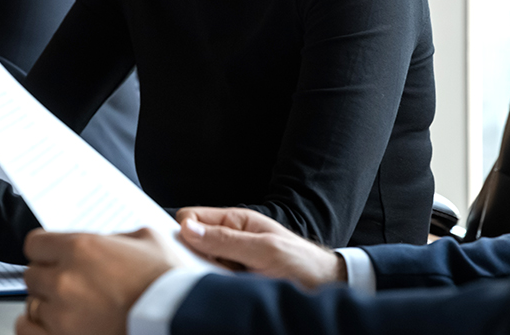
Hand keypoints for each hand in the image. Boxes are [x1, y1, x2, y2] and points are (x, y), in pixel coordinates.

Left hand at [17, 228, 182, 334]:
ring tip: (70, 309)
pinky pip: (28, 332)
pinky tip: (55, 327)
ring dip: (48, 306)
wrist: (179, 320)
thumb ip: (114, 238)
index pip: (35, 244)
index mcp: (81, 248)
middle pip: (32, 275)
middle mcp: (64, 280)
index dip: (46, 250)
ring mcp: (61, 315)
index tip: (52, 257)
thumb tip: (104, 242)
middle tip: (70, 285)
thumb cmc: (167, 285)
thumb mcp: (146, 240)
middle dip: (49, 278)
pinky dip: (39, 329)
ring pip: (32, 305)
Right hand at [176, 206, 345, 288]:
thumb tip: (188, 229)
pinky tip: (227, 292)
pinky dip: (213, 288)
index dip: (183, 231)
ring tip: (225, 283)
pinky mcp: (231, 281)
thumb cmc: (302, 262)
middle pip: (190, 243)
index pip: (190, 217)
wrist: (325, 288)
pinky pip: (210, 283)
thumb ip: (225, 239)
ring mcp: (228, 261)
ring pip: (197, 265)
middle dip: (192, 257)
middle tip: (208, 271)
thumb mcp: (264, 249)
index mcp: (234, 220)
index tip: (184, 248)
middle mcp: (227, 239)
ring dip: (204, 275)